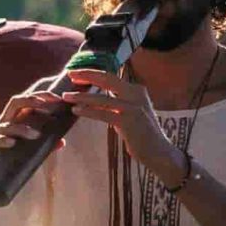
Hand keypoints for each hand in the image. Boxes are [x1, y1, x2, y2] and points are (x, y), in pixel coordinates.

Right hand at [0, 84, 73, 184]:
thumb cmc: (10, 158)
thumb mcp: (29, 151)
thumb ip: (44, 146)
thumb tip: (61, 141)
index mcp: (14, 119)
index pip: (27, 101)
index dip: (41, 96)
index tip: (57, 98)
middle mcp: (3, 122)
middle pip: (15, 102)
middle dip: (31, 100)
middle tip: (47, 105)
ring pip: (6, 124)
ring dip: (22, 129)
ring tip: (36, 135)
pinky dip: (4, 140)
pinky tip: (13, 143)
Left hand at [57, 69, 181, 180]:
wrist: (159, 152)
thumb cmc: (142, 134)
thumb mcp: (131, 113)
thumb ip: (118, 103)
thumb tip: (97, 98)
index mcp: (137, 90)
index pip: (111, 77)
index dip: (93, 73)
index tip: (78, 73)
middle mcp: (136, 94)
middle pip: (107, 79)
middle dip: (87, 75)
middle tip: (70, 74)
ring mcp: (133, 107)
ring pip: (101, 98)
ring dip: (82, 96)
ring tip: (66, 96)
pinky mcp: (128, 121)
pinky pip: (103, 114)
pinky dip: (88, 112)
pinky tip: (76, 111)